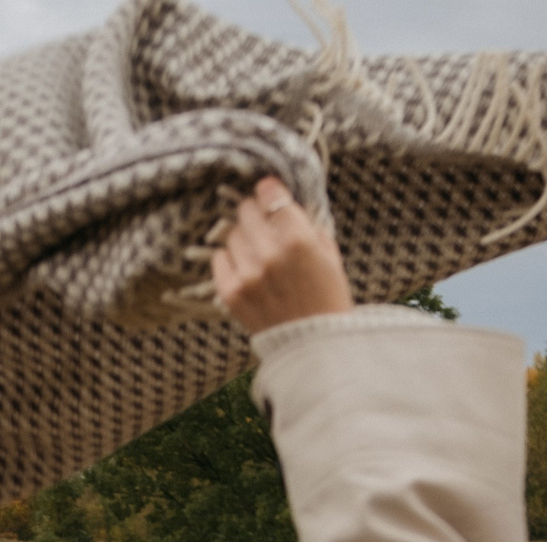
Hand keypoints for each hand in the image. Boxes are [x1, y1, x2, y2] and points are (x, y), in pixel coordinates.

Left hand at [209, 177, 353, 333]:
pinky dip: (230, 259)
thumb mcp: (328, 254)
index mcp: (299, 240)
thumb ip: (306, 224)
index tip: (268, 191)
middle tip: (263, 222)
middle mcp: (269, 254)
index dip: (268, 190)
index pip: (270, 195)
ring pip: (232, 234)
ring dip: (244, 238)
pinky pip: (219, 258)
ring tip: (258, 252)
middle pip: (246, 210)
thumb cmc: (327, 296)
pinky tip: (246, 267)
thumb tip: (283, 202)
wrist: (313, 345)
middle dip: (255, 213)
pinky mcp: (231, 292)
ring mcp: (247, 274)